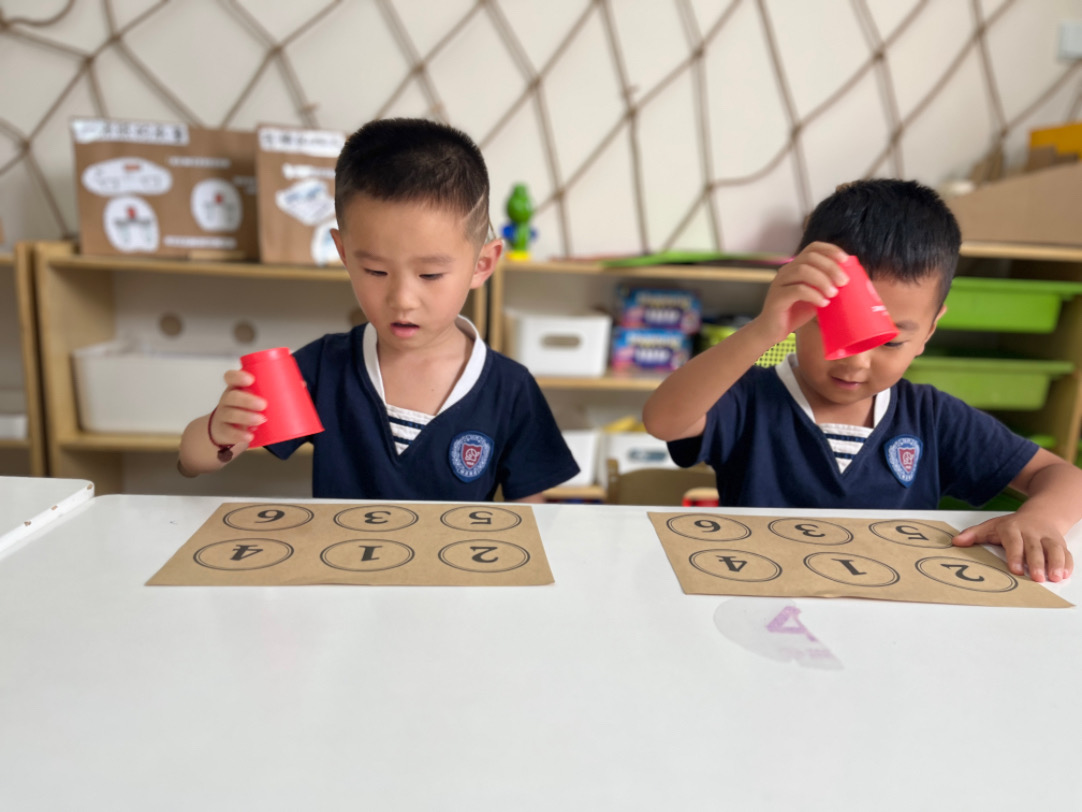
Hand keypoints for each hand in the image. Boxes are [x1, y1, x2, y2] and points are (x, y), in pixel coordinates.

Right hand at [210, 369, 266, 447]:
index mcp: (235, 389)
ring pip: (230, 414)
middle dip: (247, 400)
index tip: (250, 379)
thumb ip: (273, 394)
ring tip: (261, 420)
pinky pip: (228, 432)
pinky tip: (249, 436)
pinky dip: (239, 435)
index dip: (237, 376)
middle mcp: (227, 401)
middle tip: (263, 404)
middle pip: (231, 397)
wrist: (223, 431)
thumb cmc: (245, 410)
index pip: (230, 378)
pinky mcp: (222, 432)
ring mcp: (222, 416)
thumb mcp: (253, 400)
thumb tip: (305, 387)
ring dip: (246, 417)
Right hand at [751, 242, 849, 343]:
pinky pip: (797, 290)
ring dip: (823, 281)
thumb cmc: (796, 313)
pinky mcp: (777, 298)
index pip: (813, 248)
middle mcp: (786, 271)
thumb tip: (849, 279)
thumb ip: (827, 285)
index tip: (846, 260)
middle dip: (830, 267)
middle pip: (810, 258)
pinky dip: (814, 295)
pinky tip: (823, 303)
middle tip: (843, 282)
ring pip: (803, 271)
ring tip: (833, 294)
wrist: (774, 330)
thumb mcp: (816, 295)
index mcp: (796, 266)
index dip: (830, 250)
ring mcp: (780, 283)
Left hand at [952, 513, 1072, 582]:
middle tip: (1037, 578)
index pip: (1014, 541)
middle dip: (1036, 563)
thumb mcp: (991, 526)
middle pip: (1035, 548)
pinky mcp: (1061, 543)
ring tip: (1055, 577)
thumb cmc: (1013, 525)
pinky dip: (1067, 563)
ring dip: (1056, 563)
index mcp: (1013, 528)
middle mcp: (1032, 532)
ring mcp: (1048, 537)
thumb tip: (955, 542)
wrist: (1041, 513)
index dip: (1015, 555)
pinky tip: (1065, 574)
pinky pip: (1066, 553)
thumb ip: (974, 535)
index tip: (1015, 569)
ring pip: (1054, 549)